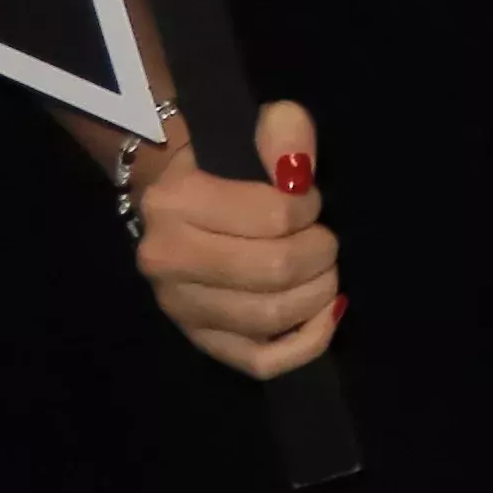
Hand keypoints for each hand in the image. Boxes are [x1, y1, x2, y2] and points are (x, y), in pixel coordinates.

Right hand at [121, 98, 342, 380]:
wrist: (176, 198)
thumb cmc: (223, 163)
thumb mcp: (252, 131)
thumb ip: (282, 134)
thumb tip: (298, 170)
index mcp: (175, 202)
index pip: (274, 217)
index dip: (310, 208)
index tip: (310, 200)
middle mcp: (166, 260)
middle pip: (275, 271)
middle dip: (320, 253)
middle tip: (326, 239)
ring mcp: (179, 307)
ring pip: (269, 317)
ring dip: (318, 294)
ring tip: (326, 271)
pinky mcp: (199, 340)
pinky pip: (259, 362)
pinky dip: (305, 344)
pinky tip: (327, 316)